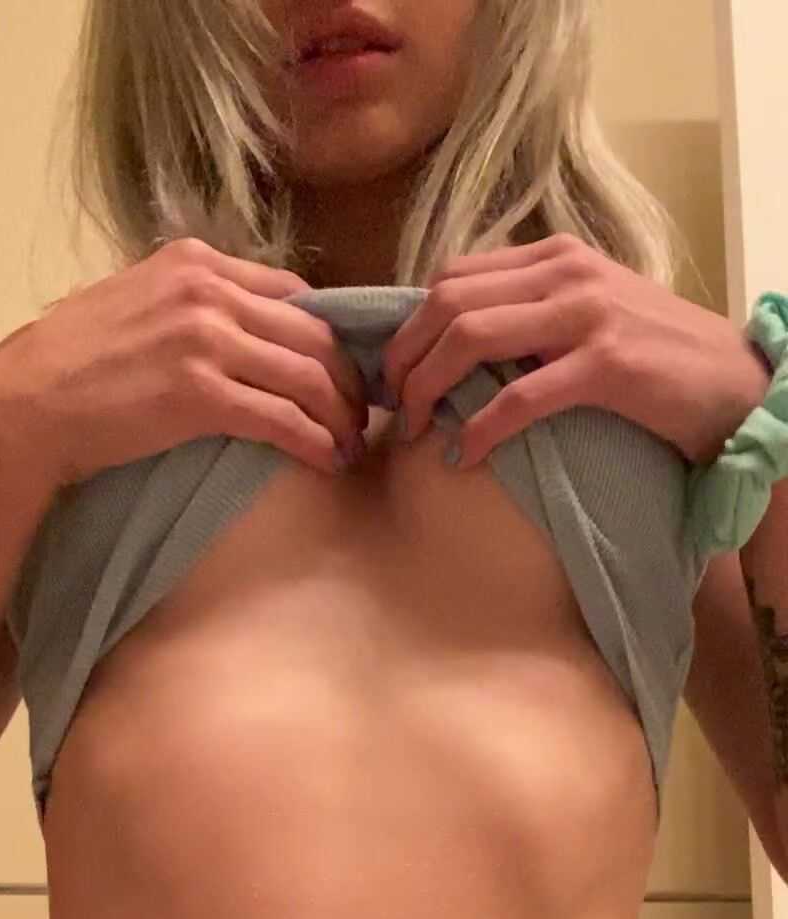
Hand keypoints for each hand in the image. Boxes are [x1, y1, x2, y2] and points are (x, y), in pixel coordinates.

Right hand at [0, 237, 368, 488]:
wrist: (21, 408)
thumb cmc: (64, 370)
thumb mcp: (130, 308)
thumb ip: (182, 308)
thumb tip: (227, 333)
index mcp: (192, 262)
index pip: (292, 292)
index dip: (327, 337)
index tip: (339, 374)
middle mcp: (205, 288)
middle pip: (312, 332)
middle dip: (347, 379)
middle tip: (359, 417)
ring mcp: (203, 337)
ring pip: (307, 374)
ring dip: (339, 416)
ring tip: (350, 446)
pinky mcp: (198, 392)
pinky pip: (281, 416)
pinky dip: (314, 440)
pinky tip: (326, 461)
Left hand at [381, 234, 771, 469]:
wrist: (733, 384)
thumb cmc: (655, 361)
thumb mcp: (586, 318)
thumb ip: (530, 317)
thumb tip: (456, 348)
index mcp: (555, 256)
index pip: (453, 276)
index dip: (410, 326)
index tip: (395, 372)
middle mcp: (566, 273)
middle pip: (449, 303)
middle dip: (406, 357)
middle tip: (393, 405)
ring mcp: (587, 315)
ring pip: (472, 338)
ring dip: (429, 388)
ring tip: (416, 429)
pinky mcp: (606, 366)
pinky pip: (519, 398)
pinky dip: (480, 429)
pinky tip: (464, 454)